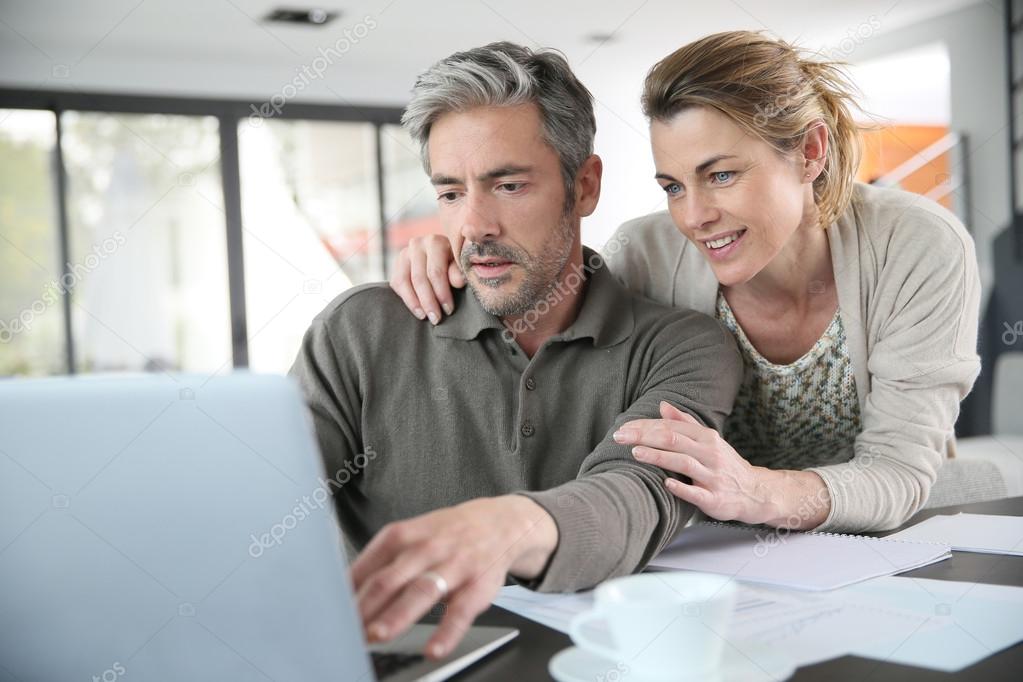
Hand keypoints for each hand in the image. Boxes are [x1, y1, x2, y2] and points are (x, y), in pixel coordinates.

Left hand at [350, 495, 557, 659]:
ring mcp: (453, 566)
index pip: (368, 565)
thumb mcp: (411, 535)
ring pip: (422, 590)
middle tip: (347, 628)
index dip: (347, 593)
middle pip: (390, 578)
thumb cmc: (446, 534)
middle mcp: (427, 548)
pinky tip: (433, 648)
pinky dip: (447, 632)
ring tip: (378, 634)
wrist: (500, 522)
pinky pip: (461, 611)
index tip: (331, 615)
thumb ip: (380, 562)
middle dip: (367, 605)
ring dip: (398, 614)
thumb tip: (345, 593)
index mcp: (403, 535)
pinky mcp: (477, 586)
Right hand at [389, 235, 464, 324]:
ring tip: (425, 317)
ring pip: (404, 282)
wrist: (444, 257)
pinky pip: (396, 284)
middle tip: (436, 318)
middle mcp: (417, 244)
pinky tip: (417, 311)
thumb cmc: (455, 263)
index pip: (435, 272)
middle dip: (428, 301)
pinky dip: (407, 299)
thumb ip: (458, 272)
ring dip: (415, 303)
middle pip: (419, 278)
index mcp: (435, 242)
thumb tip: (458, 282)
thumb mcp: (460, 266)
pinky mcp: (397, 264)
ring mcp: (404, 253)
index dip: (442, 293)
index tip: (448, 310)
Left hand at [614, 402, 829, 527]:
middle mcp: (710, 454)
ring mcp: (713, 477)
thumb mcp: (708, 440)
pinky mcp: (715, 499)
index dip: (645, 426)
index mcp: (706, 438)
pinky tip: (665, 483)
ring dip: (659, 457)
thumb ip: (684, 423)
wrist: (755, 492)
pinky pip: (697, 493)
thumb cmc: (724, 464)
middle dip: (645, 437)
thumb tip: (662, 405)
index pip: (671, 427)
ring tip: (636, 453)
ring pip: (684, 463)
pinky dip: (681, 488)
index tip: (623, 428)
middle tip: (620, 437)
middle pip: (674, 440)